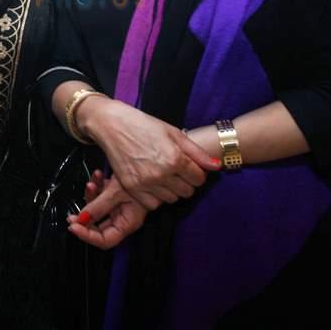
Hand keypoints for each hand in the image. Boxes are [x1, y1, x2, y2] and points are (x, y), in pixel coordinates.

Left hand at [68, 177, 147, 249]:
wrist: (149, 161)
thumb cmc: (144, 177)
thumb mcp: (116, 192)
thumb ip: (97, 207)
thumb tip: (81, 219)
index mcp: (127, 222)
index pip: (105, 240)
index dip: (87, 236)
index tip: (74, 227)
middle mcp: (124, 217)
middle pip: (98, 226)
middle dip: (85, 217)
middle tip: (72, 215)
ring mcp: (120, 206)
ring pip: (98, 209)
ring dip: (91, 197)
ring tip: (91, 184)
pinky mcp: (117, 194)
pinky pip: (102, 195)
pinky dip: (98, 186)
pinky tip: (98, 176)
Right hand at [79, 97, 218, 209]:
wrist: (112, 125)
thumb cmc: (144, 125)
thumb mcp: (174, 133)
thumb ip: (197, 153)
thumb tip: (217, 166)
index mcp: (174, 158)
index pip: (199, 179)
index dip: (196, 173)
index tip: (189, 166)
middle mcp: (161, 174)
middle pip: (187, 192)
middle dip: (185, 182)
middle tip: (175, 169)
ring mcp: (145, 183)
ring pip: (171, 200)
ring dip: (170, 190)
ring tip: (162, 174)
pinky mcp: (131, 188)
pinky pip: (153, 204)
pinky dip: (155, 196)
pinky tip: (151, 181)